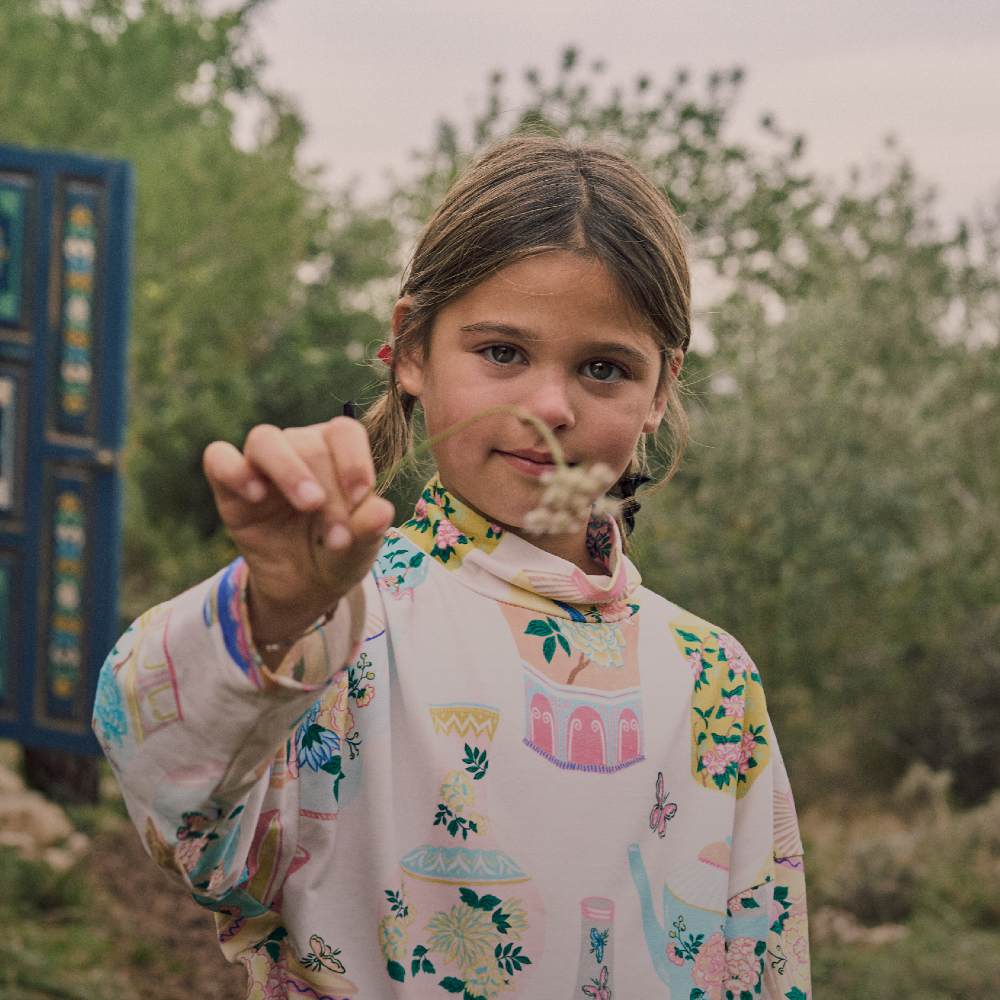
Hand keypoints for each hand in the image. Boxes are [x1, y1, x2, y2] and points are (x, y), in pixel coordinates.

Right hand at [202, 417, 393, 642]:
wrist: (302, 587)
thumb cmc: (337, 554)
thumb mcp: (359, 550)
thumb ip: (369, 530)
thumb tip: (383, 511)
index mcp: (337, 452)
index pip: (344, 433)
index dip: (354, 460)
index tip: (362, 497)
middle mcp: (299, 448)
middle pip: (310, 445)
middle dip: (329, 492)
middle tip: (338, 537)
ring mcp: (261, 464)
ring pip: (264, 439)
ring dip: (289, 469)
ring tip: (309, 504)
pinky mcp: (229, 485)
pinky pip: (219, 458)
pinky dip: (235, 470)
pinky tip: (255, 495)